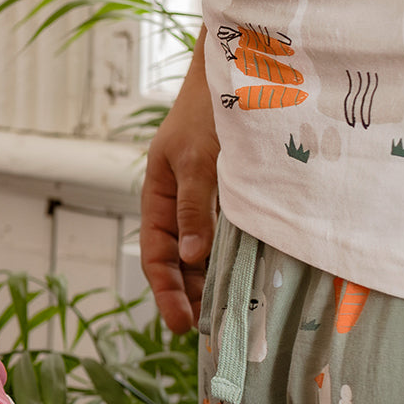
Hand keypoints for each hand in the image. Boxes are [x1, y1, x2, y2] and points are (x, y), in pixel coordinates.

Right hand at [140, 33, 219, 332]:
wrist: (234, 74)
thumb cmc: (204, 113)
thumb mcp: (195, 160)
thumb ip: (193, 208)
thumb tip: (192, 259)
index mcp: (157, 196)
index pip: (155, 255)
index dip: (166, 291)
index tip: (182, 324)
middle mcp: (178, 203)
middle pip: (179, 260)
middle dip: (190, 295)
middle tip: (211, 329)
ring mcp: (204, 199)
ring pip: (204, 251)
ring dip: (212, 280)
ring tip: (229, 312)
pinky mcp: (228, 194)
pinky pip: (227, 235)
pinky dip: (232, 257)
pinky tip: (247, 274)